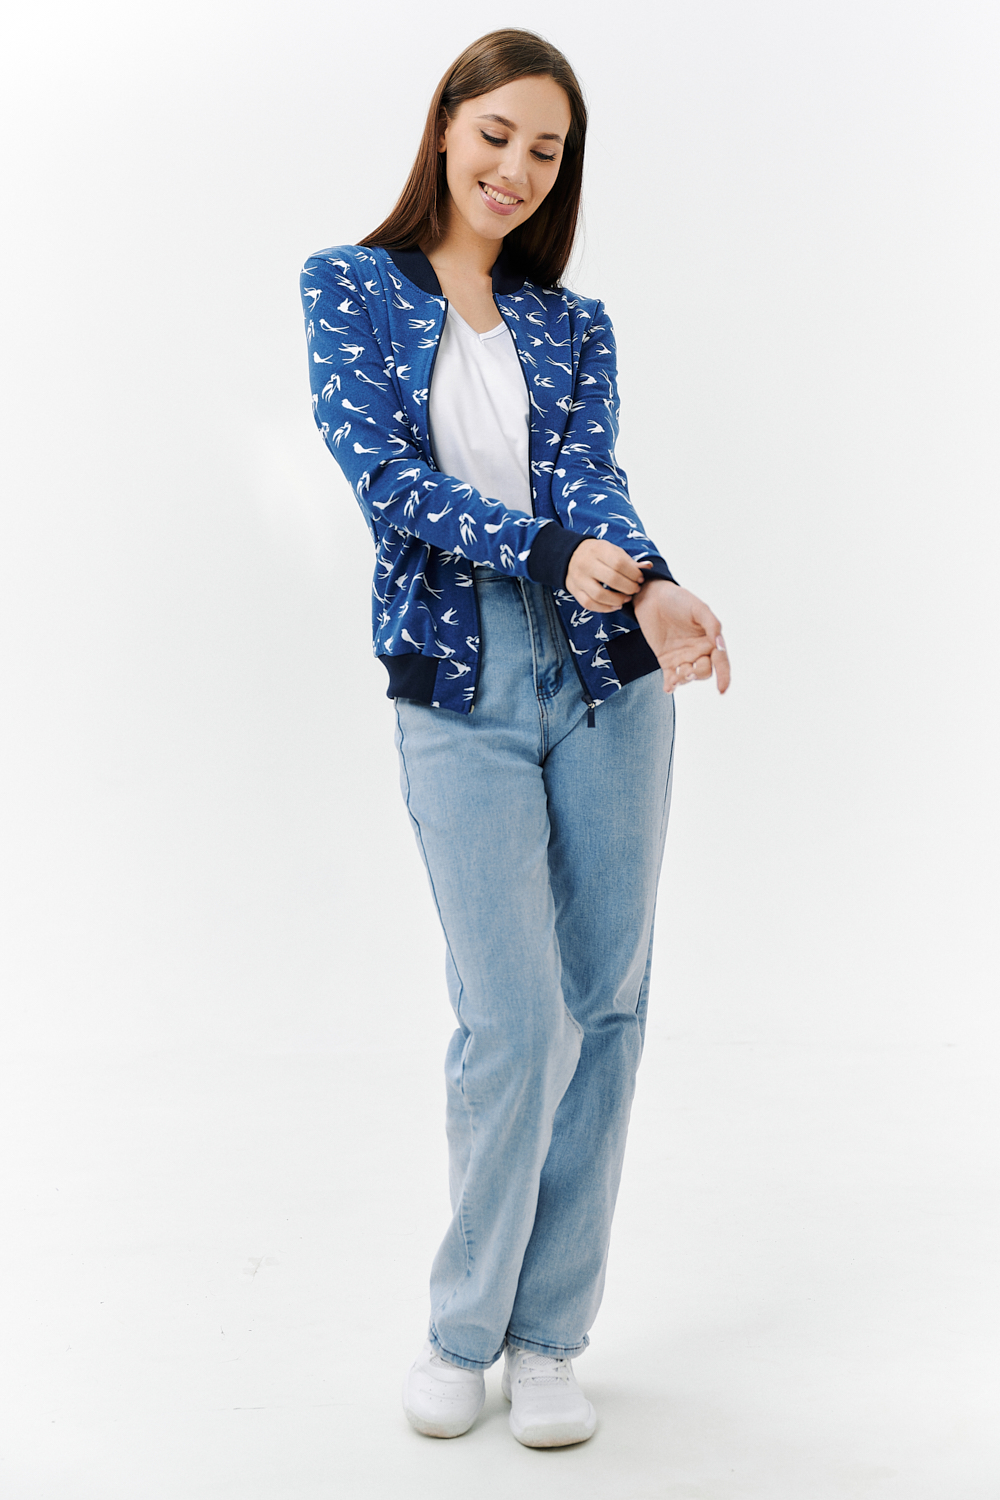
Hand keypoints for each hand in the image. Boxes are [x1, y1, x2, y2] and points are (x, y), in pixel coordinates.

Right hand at [565, 539, 648, 612]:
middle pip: (611, 579)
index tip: (640, 578)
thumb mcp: (612, 550)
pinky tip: (615, 605)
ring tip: (627, 598)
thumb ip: (629, 560)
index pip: (619, 563)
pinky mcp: (574, 590)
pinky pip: (589, 604)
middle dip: (628, 587)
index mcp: (598, 550)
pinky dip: (604, 608)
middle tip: (636, 589)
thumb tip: (648, 566)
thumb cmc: (598, 553)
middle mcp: (586, 564)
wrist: (572, 555)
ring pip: (599, 595)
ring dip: (617, 599)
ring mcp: (578, 579)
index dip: (633, 573)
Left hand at [632, 579, 730, 693]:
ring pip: (688, 677)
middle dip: (699, 674)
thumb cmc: (679, 600)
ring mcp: (682, 657)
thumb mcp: (699, 608)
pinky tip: (668, 687)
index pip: (721, 662)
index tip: (721, 689)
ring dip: (683, 679)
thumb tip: (720, 645)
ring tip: (674, 678)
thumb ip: (712, 625)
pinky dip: (670, 685)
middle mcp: (699, 652)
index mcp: (710, 641)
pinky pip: (670, 677)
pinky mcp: (666, 661)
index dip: (724, 676)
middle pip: (704, 672)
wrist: (653, 597)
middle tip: (689, 670)